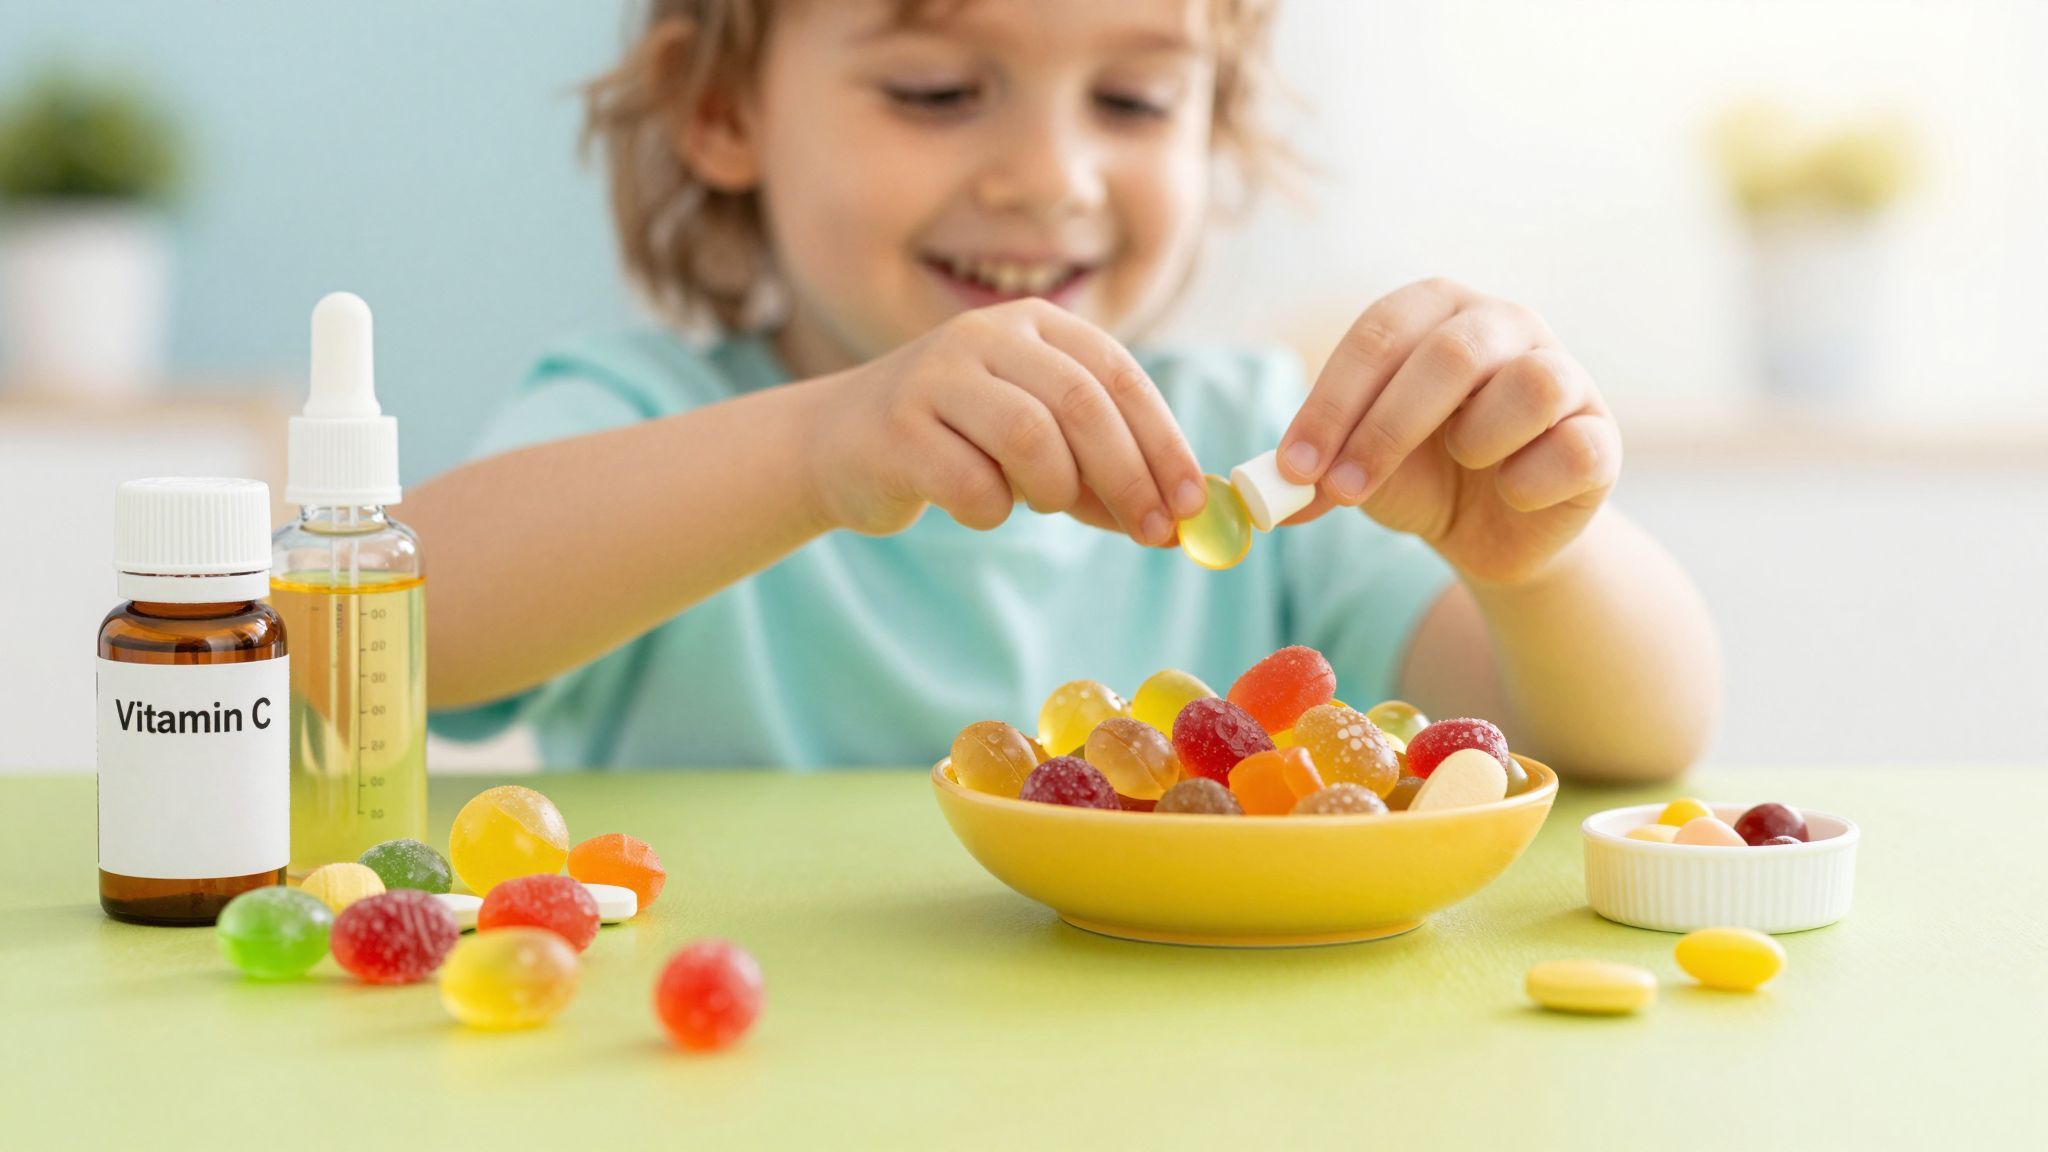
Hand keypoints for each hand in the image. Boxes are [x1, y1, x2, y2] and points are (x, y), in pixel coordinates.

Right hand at [800, 299, 1206, 544]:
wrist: (836, 445)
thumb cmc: (956, 443)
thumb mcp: (1037, 444)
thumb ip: (1103, 472)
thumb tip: (1180, 521)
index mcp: (1033, 325)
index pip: (1119, 376)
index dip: (1164, 442)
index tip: (1192, 503)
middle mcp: (984, 336)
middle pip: (1081, 406)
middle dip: (1129, 477)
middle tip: (1153, 532)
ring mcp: (935, 377)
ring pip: (1031, 439)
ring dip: (1055, 491)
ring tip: (1040, 503)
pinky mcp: (897, 430)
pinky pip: (973, 485)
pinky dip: (992, 510)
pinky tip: (977, 504)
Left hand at [1275, 278, 1620, 585]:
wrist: (1493, 530)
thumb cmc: (1419, 475)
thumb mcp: (1355, 469)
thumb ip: (1311, 471)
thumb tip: (1262, 494)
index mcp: (1434, 311)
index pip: (1378, 334)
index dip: (1331, 402)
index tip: (1293, 467)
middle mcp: (1504, 323)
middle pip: (1450, 353)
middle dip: (1385, 428)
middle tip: (1342, 490)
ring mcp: (1564, 372)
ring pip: (1531, 385)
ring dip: (1478, 439)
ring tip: (1462, 462)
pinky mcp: (1601, 434)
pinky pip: (1574, 449)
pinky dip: (1529, 481)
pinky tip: (1510, 492)